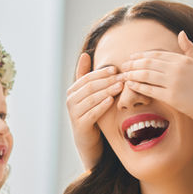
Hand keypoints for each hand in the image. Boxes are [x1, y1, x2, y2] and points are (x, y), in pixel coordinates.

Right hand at [66, 52, 123, 168]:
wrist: (87, 139)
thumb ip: (86, 75)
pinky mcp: (80, 125)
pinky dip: (102, 105)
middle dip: (107, 81)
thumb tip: (84, 54)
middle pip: (90, 87)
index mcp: (72, 91)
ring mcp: (74, 114)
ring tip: (120, 87)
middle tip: (122, 77)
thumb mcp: (89, 94)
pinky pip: (92, 113)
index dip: (101, 73)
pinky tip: (112, 100)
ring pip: (91, 99)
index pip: (87, 78)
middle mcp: (70, 101)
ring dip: (107, 91)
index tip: (116, 69)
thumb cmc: (90, 113)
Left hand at [120, 31, 192, 125]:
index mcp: (183, 60)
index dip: (142, 55)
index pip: (157, 54)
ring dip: (133, 74)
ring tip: (124, 75)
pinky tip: (131, 85)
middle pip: (149, 63)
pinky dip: (138, 86)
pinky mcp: (171, 97)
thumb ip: (190, 48)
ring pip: (147, 75)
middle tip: (123, 65)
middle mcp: (178, 69)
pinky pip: (150, 90)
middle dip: (134, 64)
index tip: (132, 57)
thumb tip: (181, 33)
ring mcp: (174, 83)